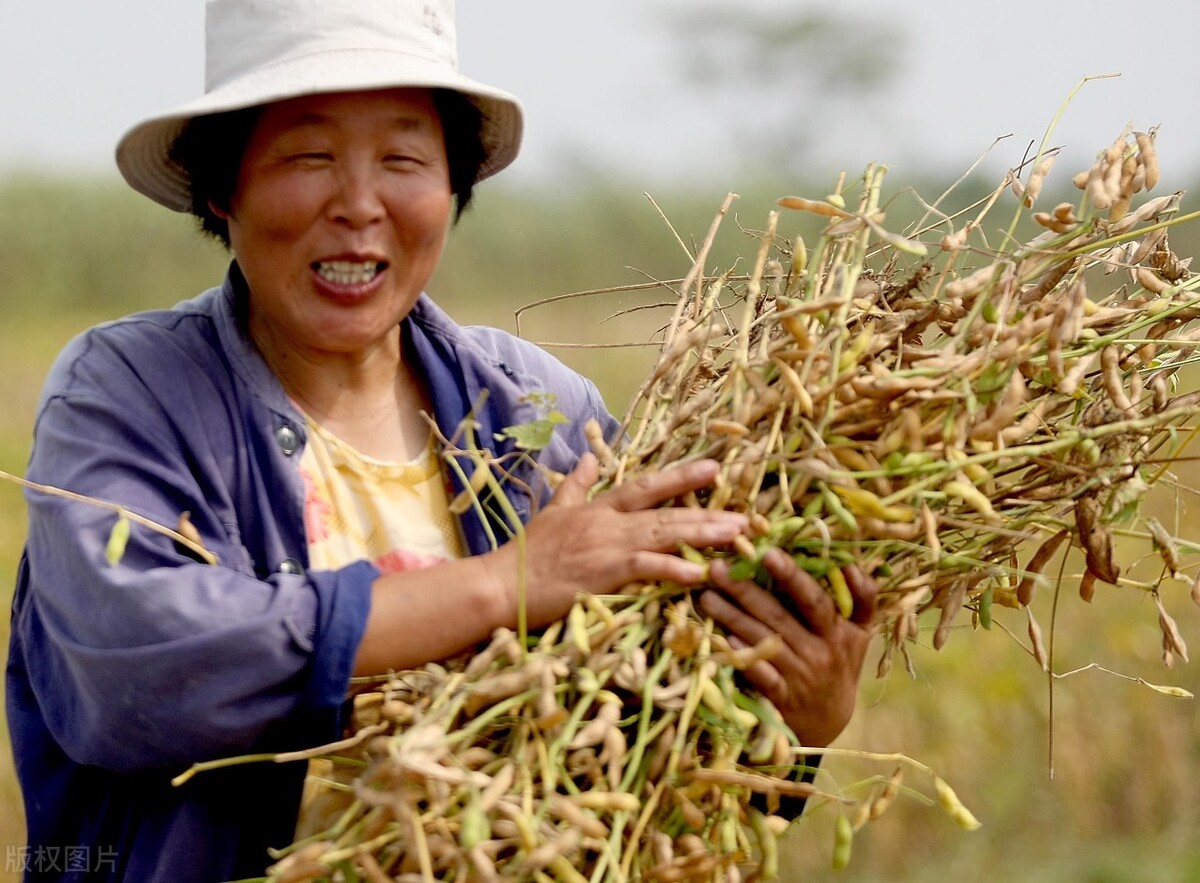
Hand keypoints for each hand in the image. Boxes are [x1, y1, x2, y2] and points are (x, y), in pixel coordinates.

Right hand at [495, 453, 748, 626]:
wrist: (502, 584)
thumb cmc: (528, 554)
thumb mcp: (553, 511)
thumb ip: (575, 485)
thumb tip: (588, 456)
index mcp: (599, 508)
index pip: (647, 487)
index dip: (682, 478)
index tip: (715, 468)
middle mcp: (609, 523)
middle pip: (667, 513)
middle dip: (709, 512)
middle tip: (747, 515)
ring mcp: (608, 547)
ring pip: (665, 536)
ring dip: (703, 535)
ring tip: (737, 536)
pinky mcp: (604, 575)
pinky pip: (646, 568)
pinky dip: (674, 569)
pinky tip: (700, 573)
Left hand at [699, 547, 877, 747]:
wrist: (829, 721)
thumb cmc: (840, 663)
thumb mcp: (860, 633)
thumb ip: (862, 597)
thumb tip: (850, 561)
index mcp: (838, 632)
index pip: (815, 600)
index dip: (793, 576)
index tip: (768, 553)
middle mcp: (819, 653)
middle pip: (779, 617)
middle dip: (746, 590)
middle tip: (717, 568)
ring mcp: (798, 677)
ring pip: (762, 642)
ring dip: (731, 617)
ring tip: (706, 595)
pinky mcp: (780, 698)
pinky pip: (758, 675)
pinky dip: (741, 656)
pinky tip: (720, 638)